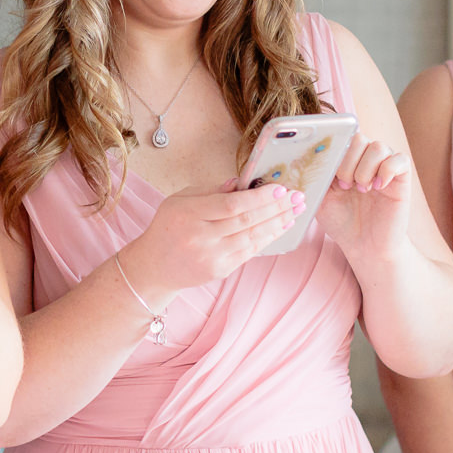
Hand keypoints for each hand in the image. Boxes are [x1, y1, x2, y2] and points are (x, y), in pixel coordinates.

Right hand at [121, 180, 303, 298]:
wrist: (155, 266)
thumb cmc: (168, 227)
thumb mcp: (179, 200)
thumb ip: (210, 190)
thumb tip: (241, 182)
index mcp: (189, 214)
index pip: (231, 205)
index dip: (258, 197)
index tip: (279, 187)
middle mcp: (201, 237)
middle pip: (246, 221)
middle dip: (276, 207)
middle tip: (297, 196)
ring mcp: (212, 256)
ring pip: (252, 237)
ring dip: (278, 223)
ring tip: (296, 210)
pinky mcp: (220, 270)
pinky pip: (250, 252)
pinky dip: (268, 238)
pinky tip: (281, 227)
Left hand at [315, 132, 414, 260]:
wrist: (364, 246)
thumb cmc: (341, 222)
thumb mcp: (319, 198)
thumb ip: (312, 178)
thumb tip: (300, 160)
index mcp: (344, 160)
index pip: (341, 137)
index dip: (334, 150)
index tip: (330, 173)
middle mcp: (365, 160)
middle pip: (360, 138)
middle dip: (348, 162)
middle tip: (345, 186)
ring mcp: (384, 167)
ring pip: (378, 147)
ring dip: (365, 168)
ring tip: (362, 189)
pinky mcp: (402, 179)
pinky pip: (400, 159)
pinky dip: (387, 171)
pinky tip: (379, 188)